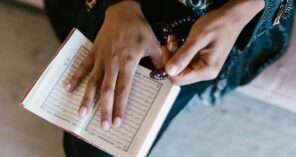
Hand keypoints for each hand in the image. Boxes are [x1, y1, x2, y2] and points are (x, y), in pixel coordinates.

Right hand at [65, 1, 161, 129]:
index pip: (124, 90)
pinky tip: (68, 88)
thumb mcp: (153, 45)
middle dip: (105, 110)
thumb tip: (164, 77)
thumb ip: (158, 62)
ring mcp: (100, 58)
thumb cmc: (139, 29)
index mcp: (128, 64)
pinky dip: (75, 77)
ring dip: (87, 98)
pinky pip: (82, 66)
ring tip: (82, 114)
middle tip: (103, 126)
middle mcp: (112, 64)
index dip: (120, 107)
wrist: (123, 11)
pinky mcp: (93, 52)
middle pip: (107, 91)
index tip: (118, 121)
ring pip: (92, 82)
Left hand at [164, 0, 264, 84]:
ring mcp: (204, 68)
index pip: (178, 78)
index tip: (166, 48)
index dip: (168, 65)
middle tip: (170, 42)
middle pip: (179, 74)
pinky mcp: (202, 62)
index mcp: (206, 70)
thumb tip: (169, 71)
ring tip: (174, 39)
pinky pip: (186, 62)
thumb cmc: (218, 25)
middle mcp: (205, 73)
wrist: (232, 18)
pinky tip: (179, 41)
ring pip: (181, 68)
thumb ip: (184, 55)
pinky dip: (179, 52)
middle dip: (171, 59)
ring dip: (174, 54)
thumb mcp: (198, 37)